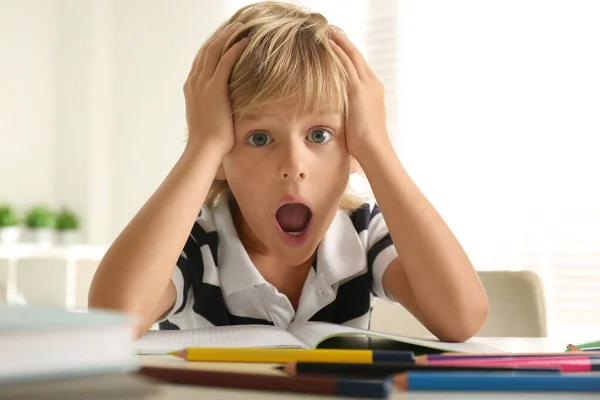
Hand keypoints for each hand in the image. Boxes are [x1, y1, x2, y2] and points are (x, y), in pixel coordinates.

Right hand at [184, 23, 247, 154]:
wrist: (205, 148)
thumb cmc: (209, 140)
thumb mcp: (207, 117)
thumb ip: (212, 105)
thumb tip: (222, 106)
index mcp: (191, 87)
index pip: (201, 59)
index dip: (212, 46)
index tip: (224, 37)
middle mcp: (194, 82)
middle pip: (206, 50)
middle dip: (220, 36)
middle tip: (234, 27)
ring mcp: (203, 84)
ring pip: (214, 50)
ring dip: (228, 36)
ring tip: (240, 28)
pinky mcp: (215, 88)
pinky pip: (225, 61)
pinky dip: (234, 48)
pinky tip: (244, 42)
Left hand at [328, 28, 389, 159]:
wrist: (375, 149)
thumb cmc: (366, 144)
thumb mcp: (358, 124)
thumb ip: (351, 115)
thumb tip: (342, 120)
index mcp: (374, 92)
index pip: (361, 68)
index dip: (350, 55)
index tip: (339, 46)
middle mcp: (373, 85)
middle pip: (358, 57)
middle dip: (345, 43)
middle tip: (333, 31)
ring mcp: (367, 86)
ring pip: (353, 56)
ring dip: (340, 42)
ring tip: (328, 31)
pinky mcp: (358, 90)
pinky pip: (347, 65)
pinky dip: (338, 52)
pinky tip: (328, 44)